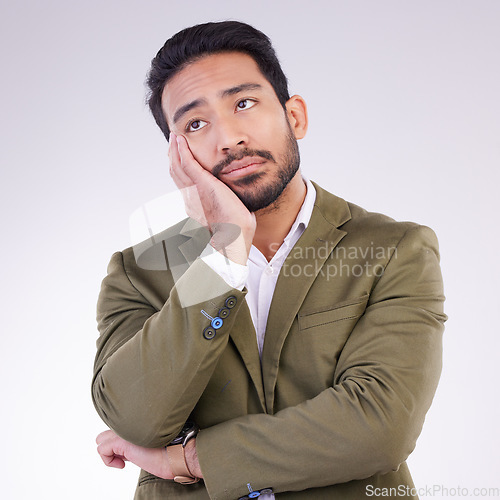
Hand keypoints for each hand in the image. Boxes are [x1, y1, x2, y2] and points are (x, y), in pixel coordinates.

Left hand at [96, 430, 171, 478]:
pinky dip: (109, 461)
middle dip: (111, 446)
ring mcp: (125, 431)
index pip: (117, 429)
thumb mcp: (148, 444)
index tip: (131, 454)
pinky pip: (102, 450)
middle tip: (125, 457)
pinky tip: (122, 465)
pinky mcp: (121, 441)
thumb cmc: (168, 451)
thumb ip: (135, 442)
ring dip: (110, 453)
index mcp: (137, 422)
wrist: (176, 454)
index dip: (120, 444)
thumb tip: (125, 452)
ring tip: (123, 460)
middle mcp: (130, 423)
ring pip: (101, 440)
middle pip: (106, 432)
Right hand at [169, 133, 255, 263]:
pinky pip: (186, 164)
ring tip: (176, 137)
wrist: (234, 237)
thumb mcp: (229, 212)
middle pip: (176, 173)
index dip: (180, 168)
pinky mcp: (200, 185)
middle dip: (173, 156)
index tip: (180, 156)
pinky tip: (181, 141)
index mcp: (196, 204)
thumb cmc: (236, 229)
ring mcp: (193, 191)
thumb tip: (234, 202)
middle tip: (174, 142)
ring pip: (177, 167)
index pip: (184, 182)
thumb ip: (227, 204)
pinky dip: (182, 151)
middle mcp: (190, 198)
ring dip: (175, 150)